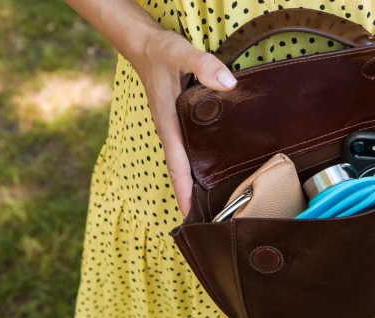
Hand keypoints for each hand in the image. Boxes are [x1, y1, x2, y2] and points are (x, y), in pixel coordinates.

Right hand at [130, 30, 236, 216]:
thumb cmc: (160, 52)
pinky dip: (200, 162)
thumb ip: (203, 65)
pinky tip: (217, 165)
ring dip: (197, 180)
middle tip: (213, 216)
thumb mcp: (181, 54)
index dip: (184, 189)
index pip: (177, 164)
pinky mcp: (182, 120)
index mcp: (168, 123)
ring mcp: (175, 127)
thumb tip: (229, 84)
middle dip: (193, 194)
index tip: (190, 214)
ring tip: (219, 199)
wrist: (145, 45)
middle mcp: (171, 130)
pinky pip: (191, 147)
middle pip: (182, 170)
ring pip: (187, 160)